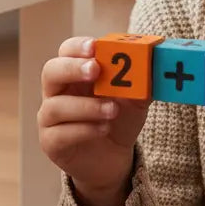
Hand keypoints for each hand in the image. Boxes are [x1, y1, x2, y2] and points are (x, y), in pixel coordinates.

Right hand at [38, 36, 149, 205]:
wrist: (115, 158)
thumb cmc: (119, 120)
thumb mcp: (135, 100)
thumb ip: (142, 83)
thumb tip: (154, 64)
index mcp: (75, 73)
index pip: (67, 51)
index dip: (78, 47)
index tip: (95, 47)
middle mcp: (57, 92)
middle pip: (51, 71)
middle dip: (72, 69)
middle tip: (95, 70)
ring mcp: (50, 118)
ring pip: (56, 106)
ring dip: (85, 106)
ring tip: (112, 110)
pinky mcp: (51, 142)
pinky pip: (60, 134)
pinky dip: (83, 130)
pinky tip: (103, 129)